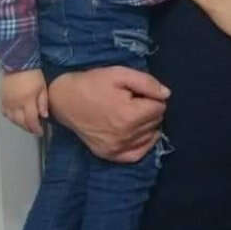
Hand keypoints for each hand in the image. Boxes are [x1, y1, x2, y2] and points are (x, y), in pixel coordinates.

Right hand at [0, 68, 48, 134]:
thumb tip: (44, 116)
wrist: (17, 63)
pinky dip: (11, 117)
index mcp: (27, 101)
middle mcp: (15, 104)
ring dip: (19, 124)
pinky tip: (16, 116)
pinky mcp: (2, 98)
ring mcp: (7, 102)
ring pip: (12, 119)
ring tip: (27, 124)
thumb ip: (43, 103)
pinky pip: (5, 112)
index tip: (40, 132)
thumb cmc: (32, 73)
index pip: (31, 121)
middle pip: (20, 122)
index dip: (36, 129)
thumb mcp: (42, 87)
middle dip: (28, 128)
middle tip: (34, 129)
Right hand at [48, 66, 169, 161]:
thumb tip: (166, 95)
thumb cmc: (92, 84)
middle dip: (149, 109)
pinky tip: (137, 132)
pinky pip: (138, 153)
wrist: (64, 100)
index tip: (137, 92)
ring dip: (146, 124)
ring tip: (129, 113)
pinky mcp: (110, 155)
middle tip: (132, 101)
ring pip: (150, 136)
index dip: (151, 96)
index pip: (160, 107)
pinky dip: (142, 143)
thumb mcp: (120, 74)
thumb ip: (147, 83)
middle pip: (156, 122)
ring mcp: (117, 148)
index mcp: (129, 115)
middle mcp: (125, 136)